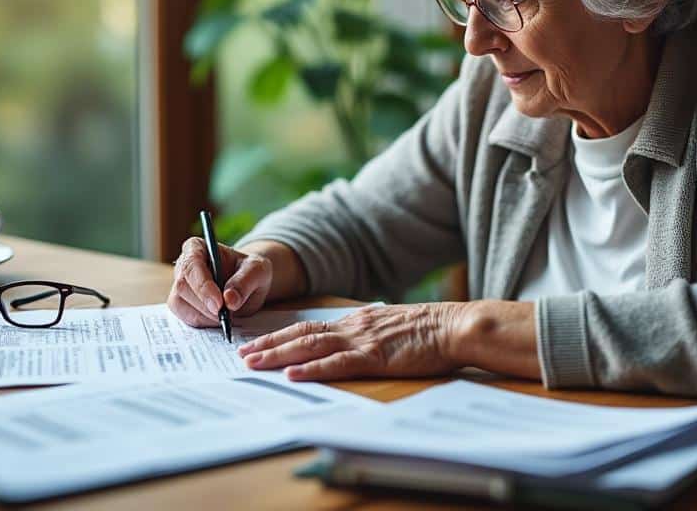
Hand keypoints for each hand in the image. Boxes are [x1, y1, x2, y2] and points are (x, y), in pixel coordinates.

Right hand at [168, 237, 273, 326]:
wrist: (248, 285)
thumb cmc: (250, 272)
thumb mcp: (257, 270)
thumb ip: (245, 281)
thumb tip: (229, 300)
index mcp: (197, 247)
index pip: (191, 264)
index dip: (202, 285)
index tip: (219, 303)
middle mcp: (184, 265)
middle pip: (182, 286)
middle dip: (205, 305)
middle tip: (226, 316)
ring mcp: (180, 286)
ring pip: (180, 304)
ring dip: (205, 315)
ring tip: (227, 315)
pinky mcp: (181, 304)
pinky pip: (185, 317)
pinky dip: (203, 323)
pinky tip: (218, 319)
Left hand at [238, 303, 465, 380]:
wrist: (453, 326)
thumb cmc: (429, 331)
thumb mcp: (391, 327)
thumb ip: (368, 334)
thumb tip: (351, 342)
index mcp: (356, 321)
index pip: (309, 327)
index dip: (281, 335)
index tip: (258, 343)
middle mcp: (352, 327)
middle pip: (301, 334)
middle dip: (269, 345)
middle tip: (242, 354)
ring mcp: (362, 341)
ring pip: (310, 346)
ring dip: (279, 355)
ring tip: (255, 363)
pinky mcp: (375, 357)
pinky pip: (337, 363)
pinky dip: (312, 368)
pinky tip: (294, 374)